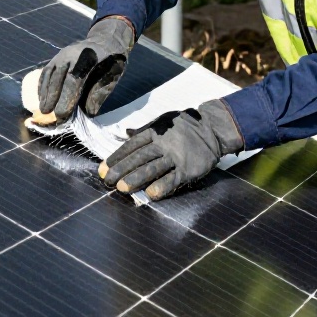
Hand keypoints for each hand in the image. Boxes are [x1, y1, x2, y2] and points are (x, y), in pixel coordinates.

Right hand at [37, 17, 135, 124]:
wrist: (105, 39)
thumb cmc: (111, 61)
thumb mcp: (112, 77)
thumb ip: (99, 94)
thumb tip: (87, 113)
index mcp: (88, 58)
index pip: (74, 80)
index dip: (66, 98)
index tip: (62, 115)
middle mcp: (72, 54)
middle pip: (58, 77)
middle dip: (53, 98)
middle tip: (50, 116)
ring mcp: (62, 54)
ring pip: (49, 74)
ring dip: (45, 93)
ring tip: (43, 110)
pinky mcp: (56, 57)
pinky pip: (46, 71)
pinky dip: (42, 85)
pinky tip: (42, 98)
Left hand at [98, 99, 244, 199]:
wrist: (212, 129)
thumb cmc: (184, 125)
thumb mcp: (163, 121)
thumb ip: (145, 129)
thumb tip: (126, 133)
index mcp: (155, 132)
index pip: (132, 145)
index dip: (116, 157)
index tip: (103, 169)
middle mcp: (164, 144)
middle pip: (139, 158)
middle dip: (121, 169)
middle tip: (107, 181)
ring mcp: (176, 157)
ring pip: (153, 168)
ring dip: (136, 179)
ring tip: (121, 189)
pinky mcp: (188, 169)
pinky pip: (173, 179)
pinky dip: (162, 187)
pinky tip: (150, 194)